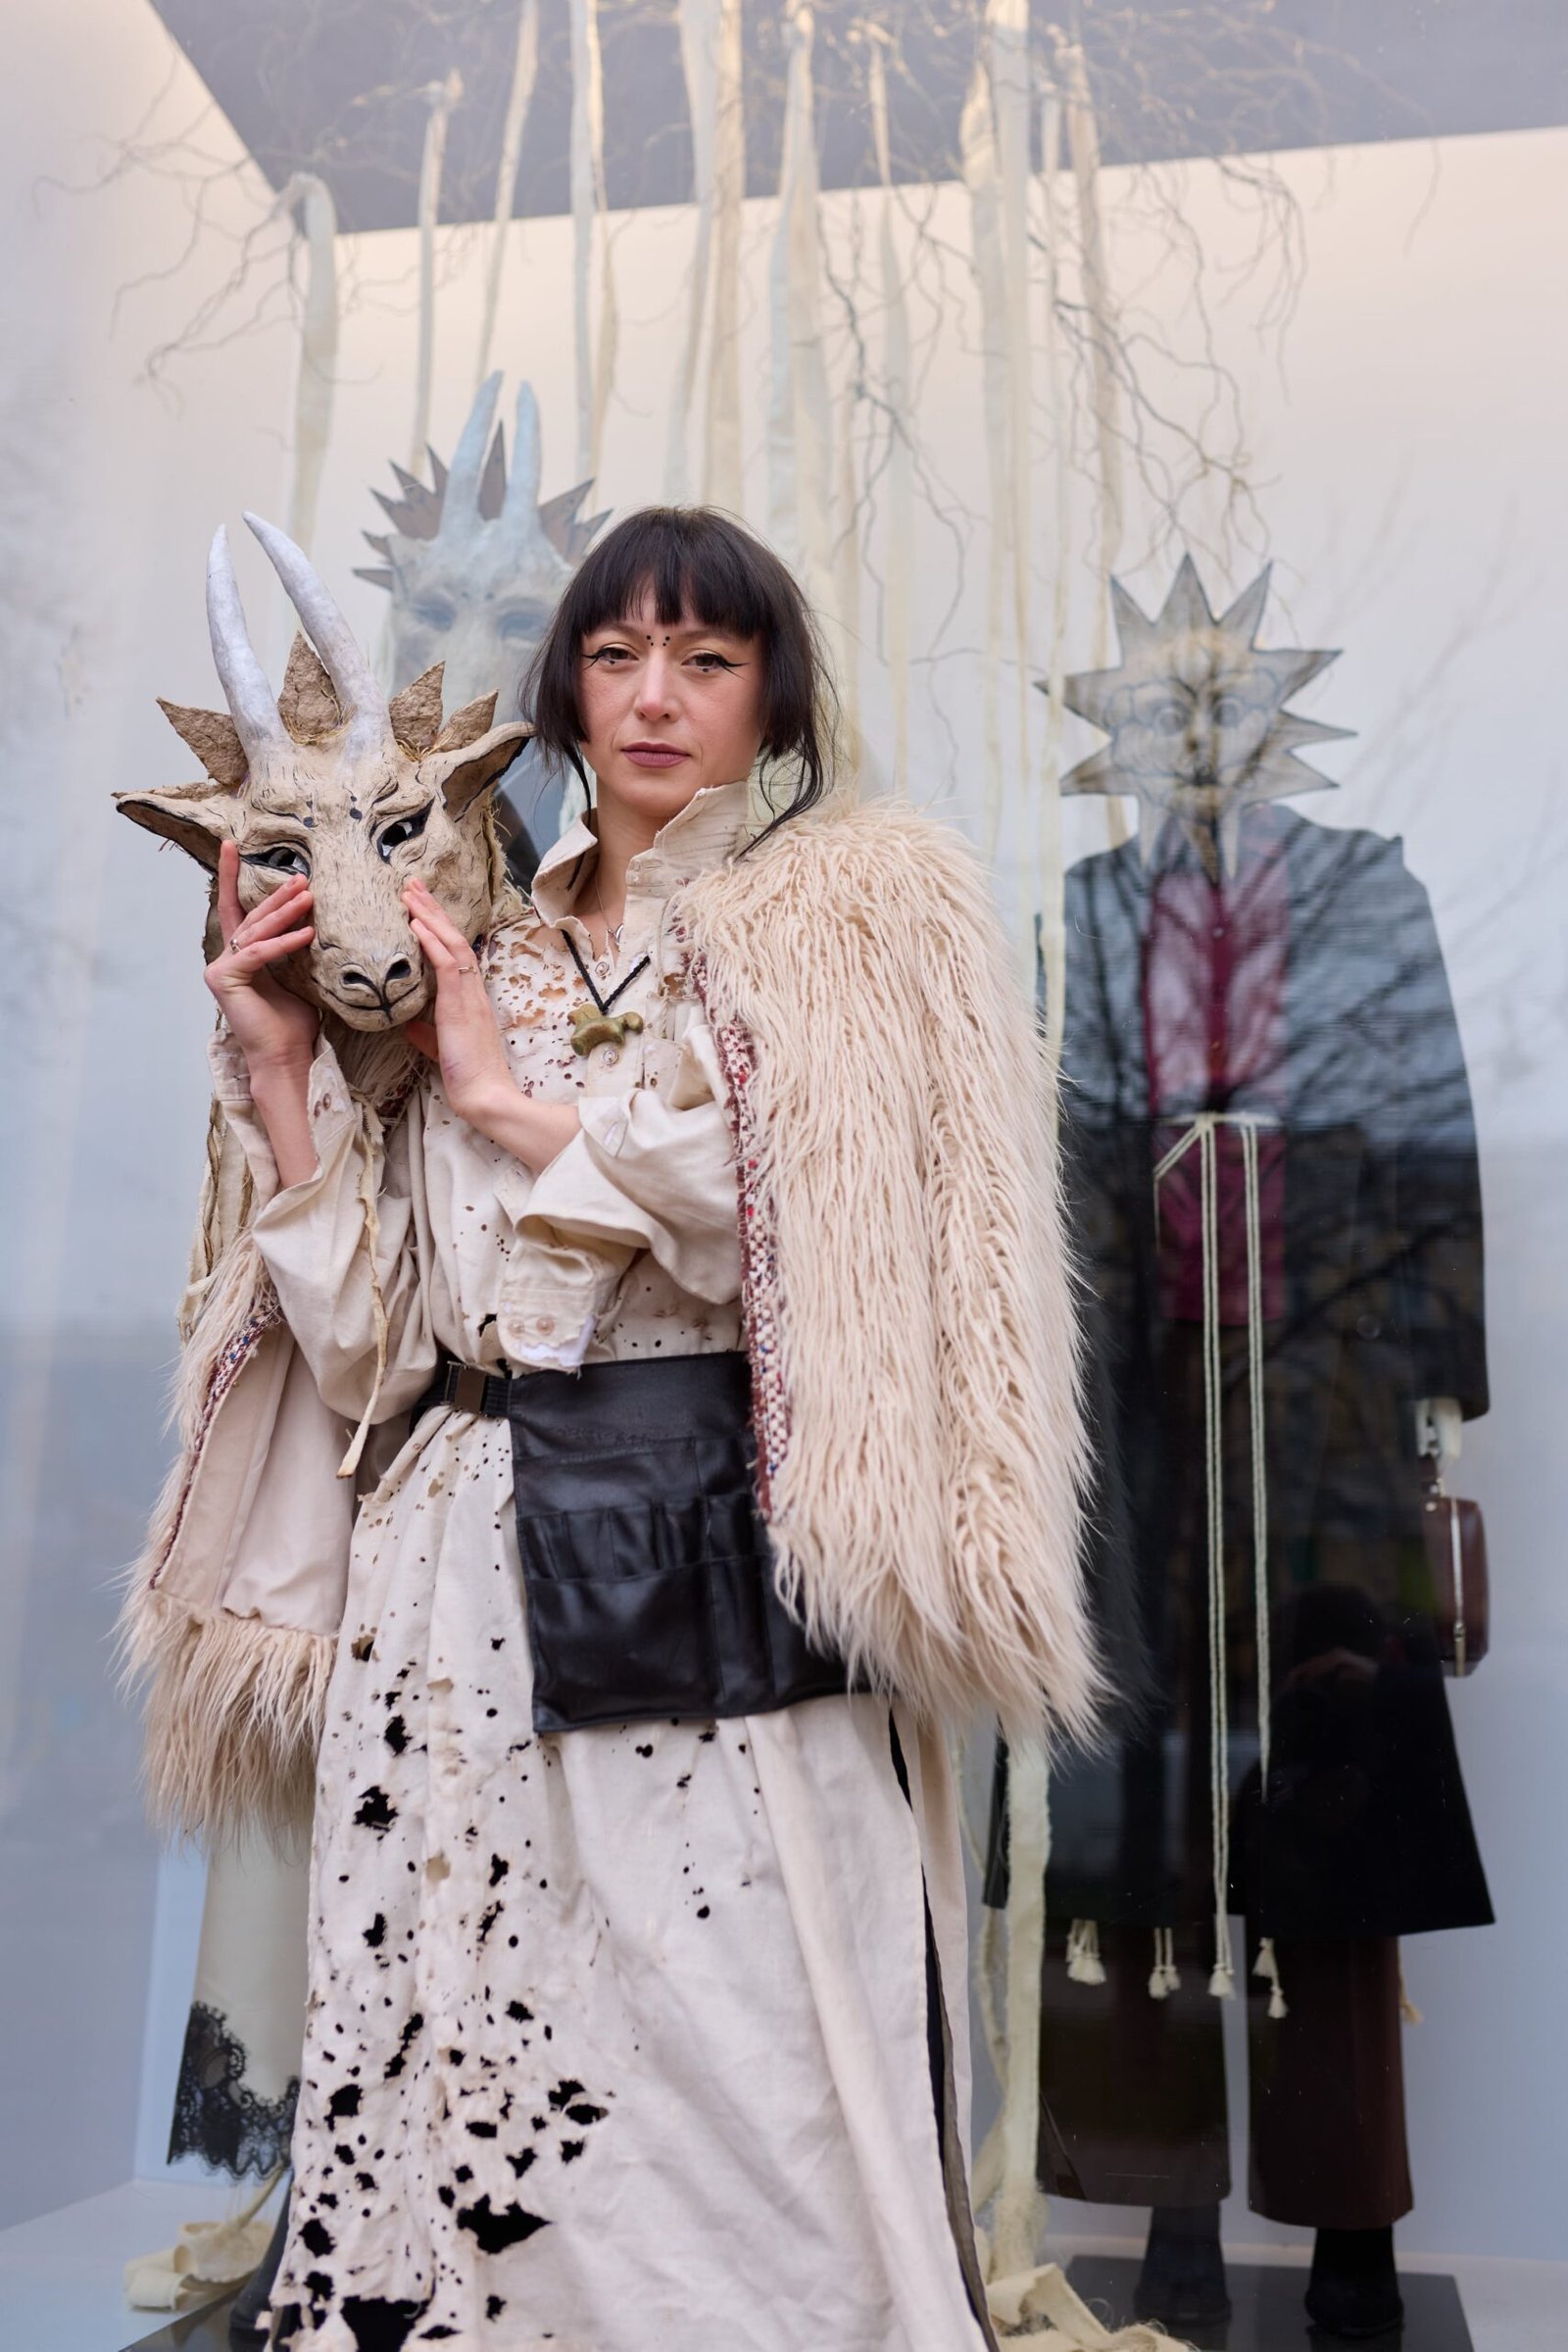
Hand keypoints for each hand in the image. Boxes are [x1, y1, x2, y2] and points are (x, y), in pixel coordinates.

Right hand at [205, 841, 318, 1076]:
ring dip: (284, 912)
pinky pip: (258, 953)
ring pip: (256, 932)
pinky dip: (284, 943)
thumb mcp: (298, 976)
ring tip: (309, 895)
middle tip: (302, 877)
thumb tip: (313, 919)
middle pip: (251, 917)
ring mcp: (220, 969)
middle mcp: (225, 959)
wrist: (286, 1057)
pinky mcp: (224, 980)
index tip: (232, 845)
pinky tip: (308, 933)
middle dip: (277, 895)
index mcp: (240, 956)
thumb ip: (294, 948)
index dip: (232, 876)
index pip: (238, 910)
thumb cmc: (293, 1024)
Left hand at [402, 878, 511, 1124]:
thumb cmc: (467, 1075)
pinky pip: (446, 962)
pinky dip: (430, 940)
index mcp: (469, 996)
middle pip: (454, 936)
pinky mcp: (461, 1003)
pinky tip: (415, 923)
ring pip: (451, 942)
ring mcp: (469, 994)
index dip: (437, 925)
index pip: (454, 950)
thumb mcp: (440, 1048)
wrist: (484, 1094)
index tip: (418, 905)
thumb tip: (408, 1026)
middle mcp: (473, 988)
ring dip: (429, 915)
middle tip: (412, 884)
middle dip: (432, 908)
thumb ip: (427, 1034)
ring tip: (410, 892)